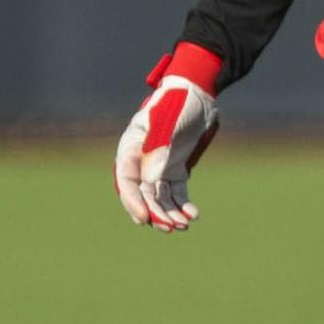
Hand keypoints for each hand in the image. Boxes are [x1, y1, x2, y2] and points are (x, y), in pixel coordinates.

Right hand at [114, 43, 221, 231]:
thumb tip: (150, 181)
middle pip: (143, 194)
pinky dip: (183, 205)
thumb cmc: (177, 103)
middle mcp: (141, 161)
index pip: (126, 180)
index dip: (132, 201)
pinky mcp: (175, 170)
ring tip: (184, 225)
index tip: (144, 218)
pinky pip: (176, 193)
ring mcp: (158, 167)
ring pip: (159, 198)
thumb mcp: (166, 122)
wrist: (197, 95)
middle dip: (155, 213)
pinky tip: (193, 214)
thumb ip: (158, 149)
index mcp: (130, 148)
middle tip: (171, 228)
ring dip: (169, 213)